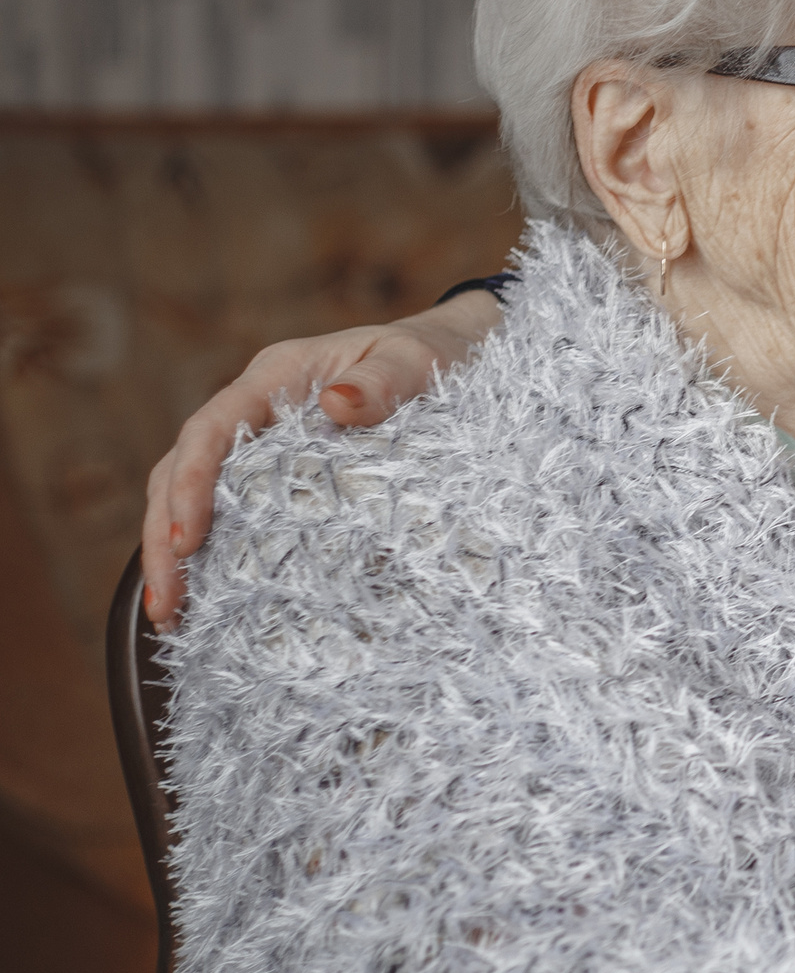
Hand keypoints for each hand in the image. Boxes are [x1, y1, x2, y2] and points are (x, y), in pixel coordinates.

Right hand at [142, 291, 502, 625]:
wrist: (450, 356)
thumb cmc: (430, 355)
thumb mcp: (414, 360)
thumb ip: (381, 380)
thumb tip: (336, 404)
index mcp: (277, 376)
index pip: (211, 429)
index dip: (189, 484)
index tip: (186, 540)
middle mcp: (256, 411)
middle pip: (182, 470)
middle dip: (165, 537)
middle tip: (167, 605)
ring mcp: (262, 444)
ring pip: (195, 496)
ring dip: (176, 554)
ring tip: (172, 617)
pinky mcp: (279, 475)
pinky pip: (234, 512)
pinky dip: (216, 554)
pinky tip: (211, 601)